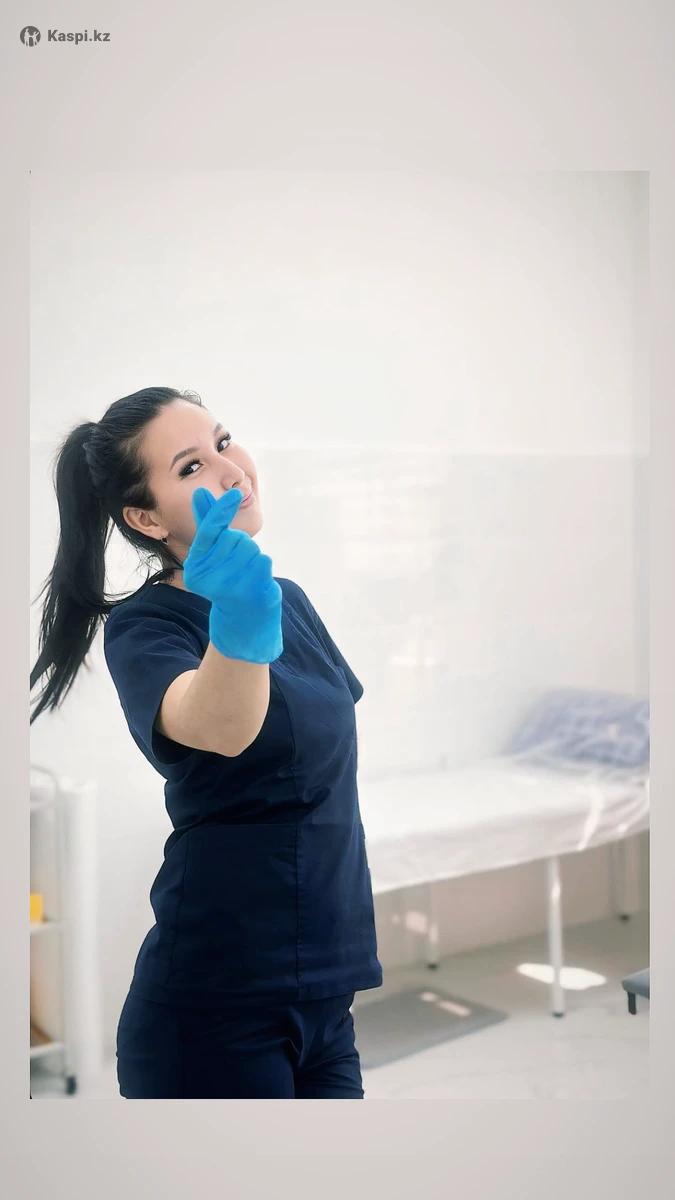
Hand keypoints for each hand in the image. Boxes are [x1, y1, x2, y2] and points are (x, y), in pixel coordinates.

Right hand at [183, 487, 282, 662]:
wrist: (241, 621)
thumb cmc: (225, 579)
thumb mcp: (211, 554)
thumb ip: (208, 524)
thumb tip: (199, 492)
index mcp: (195, 568)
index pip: (209, 531)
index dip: (222, 510)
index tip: (237, 491)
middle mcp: (209, 578)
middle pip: (235, 538)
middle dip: (241, 544)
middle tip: (236, 564)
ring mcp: (230, 588)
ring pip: (251, 549)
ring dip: (253, 556)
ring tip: (245, 574)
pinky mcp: (251, 594)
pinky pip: (264, 561)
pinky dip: (263, 567)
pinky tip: (255, 580)